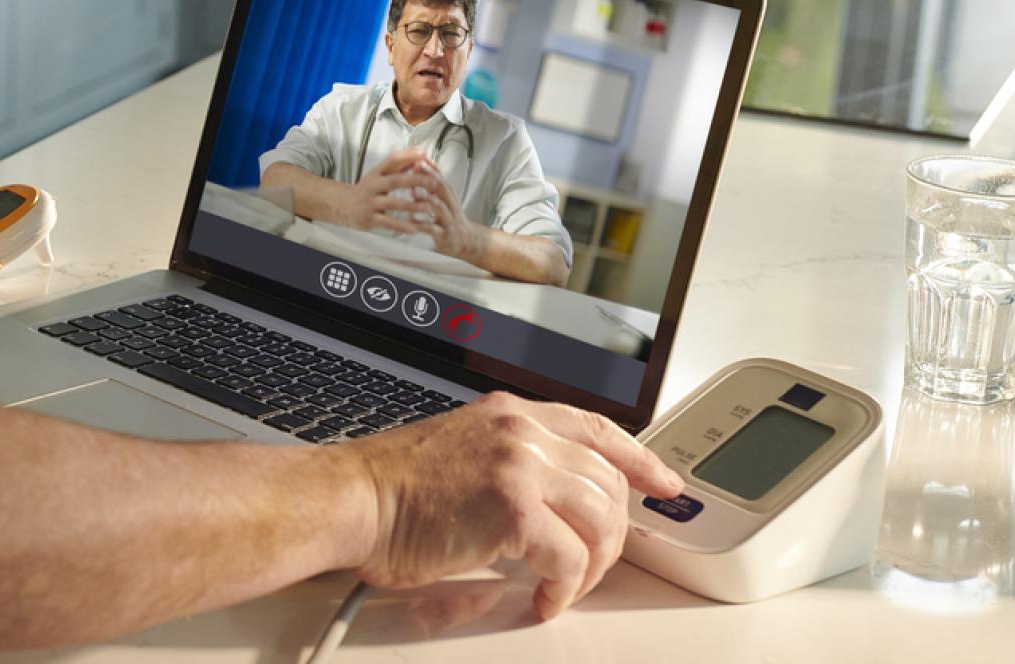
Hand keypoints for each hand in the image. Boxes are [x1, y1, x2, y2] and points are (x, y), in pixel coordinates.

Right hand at [333, 149, 438, 233]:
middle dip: (413, 181)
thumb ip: (399, 166)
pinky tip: (414, 229)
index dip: (408, 156)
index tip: (424, 155)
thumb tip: (420, 154)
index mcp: (377, 173)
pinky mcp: (370, 218)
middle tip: (431, 182)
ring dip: (410, 205)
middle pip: (394, 181)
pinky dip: (401, 226)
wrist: (344, 205)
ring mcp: (370, 203)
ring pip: (392, 203)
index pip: (392, 160)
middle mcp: (372, 186)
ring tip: (427, 206)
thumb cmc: (367, 190)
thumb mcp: (380, 175)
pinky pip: (387, 223)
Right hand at [345, 391, 683, 621]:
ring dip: (593, 564)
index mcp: (509, 415)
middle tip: (595, 565)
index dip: (639, 458)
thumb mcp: (461, 453)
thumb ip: (511, 466)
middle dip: (612, 533)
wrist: (351, 500)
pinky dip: (566, 587)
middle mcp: (521, 432)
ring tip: (567, 585)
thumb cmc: (390, 490)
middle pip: (607, 481)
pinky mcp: (513, 509)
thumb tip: (553, 512)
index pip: (596, 428)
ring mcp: (519, 465)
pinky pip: (570, 558)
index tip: (664, 482)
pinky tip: (546, 598)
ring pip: (600, 519)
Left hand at [405, 153, 484, 261]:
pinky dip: (420, 224)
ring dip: (424, 200)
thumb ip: (431, 186)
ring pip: (439, 207)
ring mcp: (448, 219)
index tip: (416, 158)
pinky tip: (409, 221)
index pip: (440, 176)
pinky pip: (432, 228)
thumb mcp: (444, 199)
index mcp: (448, 195)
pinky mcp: (445, 234)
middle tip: (413, 169)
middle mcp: (450, 204)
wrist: (467, 240)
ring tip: (411, 194)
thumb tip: (417, 169)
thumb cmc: (451, 218)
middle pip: (442, 187)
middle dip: (428, 177)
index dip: (429, 166)